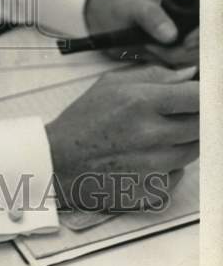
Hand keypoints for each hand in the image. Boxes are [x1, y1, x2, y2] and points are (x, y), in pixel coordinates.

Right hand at [45, 63, 198, 212]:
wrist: (60, 162)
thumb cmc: (83, 121)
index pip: (197, 96)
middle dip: (194, 117)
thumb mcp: (111, 84)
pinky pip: (180, 174)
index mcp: (140, 102)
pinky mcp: (155, 190)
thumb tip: (189, 74)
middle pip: (202, 124)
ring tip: (155, 136)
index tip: (204, 95)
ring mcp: (155, 167)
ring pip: (194, 150)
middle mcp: (151, 135)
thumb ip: (154, 75)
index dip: (205, 95)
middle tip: (173, 115)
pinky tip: (147, 158)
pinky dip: (170, 165)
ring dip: (184, 141)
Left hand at [84, 0, 198, 67]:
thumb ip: (151, 17)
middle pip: (207, 37)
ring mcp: (191, 25)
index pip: (210, 15)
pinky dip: (173, 61)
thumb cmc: (118, 8)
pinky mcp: (186, 41)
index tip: (184, 44)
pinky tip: (154, 53)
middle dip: (184, 49)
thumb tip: (171, 35)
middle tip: (152, 48)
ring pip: (200, 51)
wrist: (107, 20)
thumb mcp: (132, 9)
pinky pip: (190, 59)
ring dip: (175, 57)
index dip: (202, 33)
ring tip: (149, 48)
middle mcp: (194, 6)